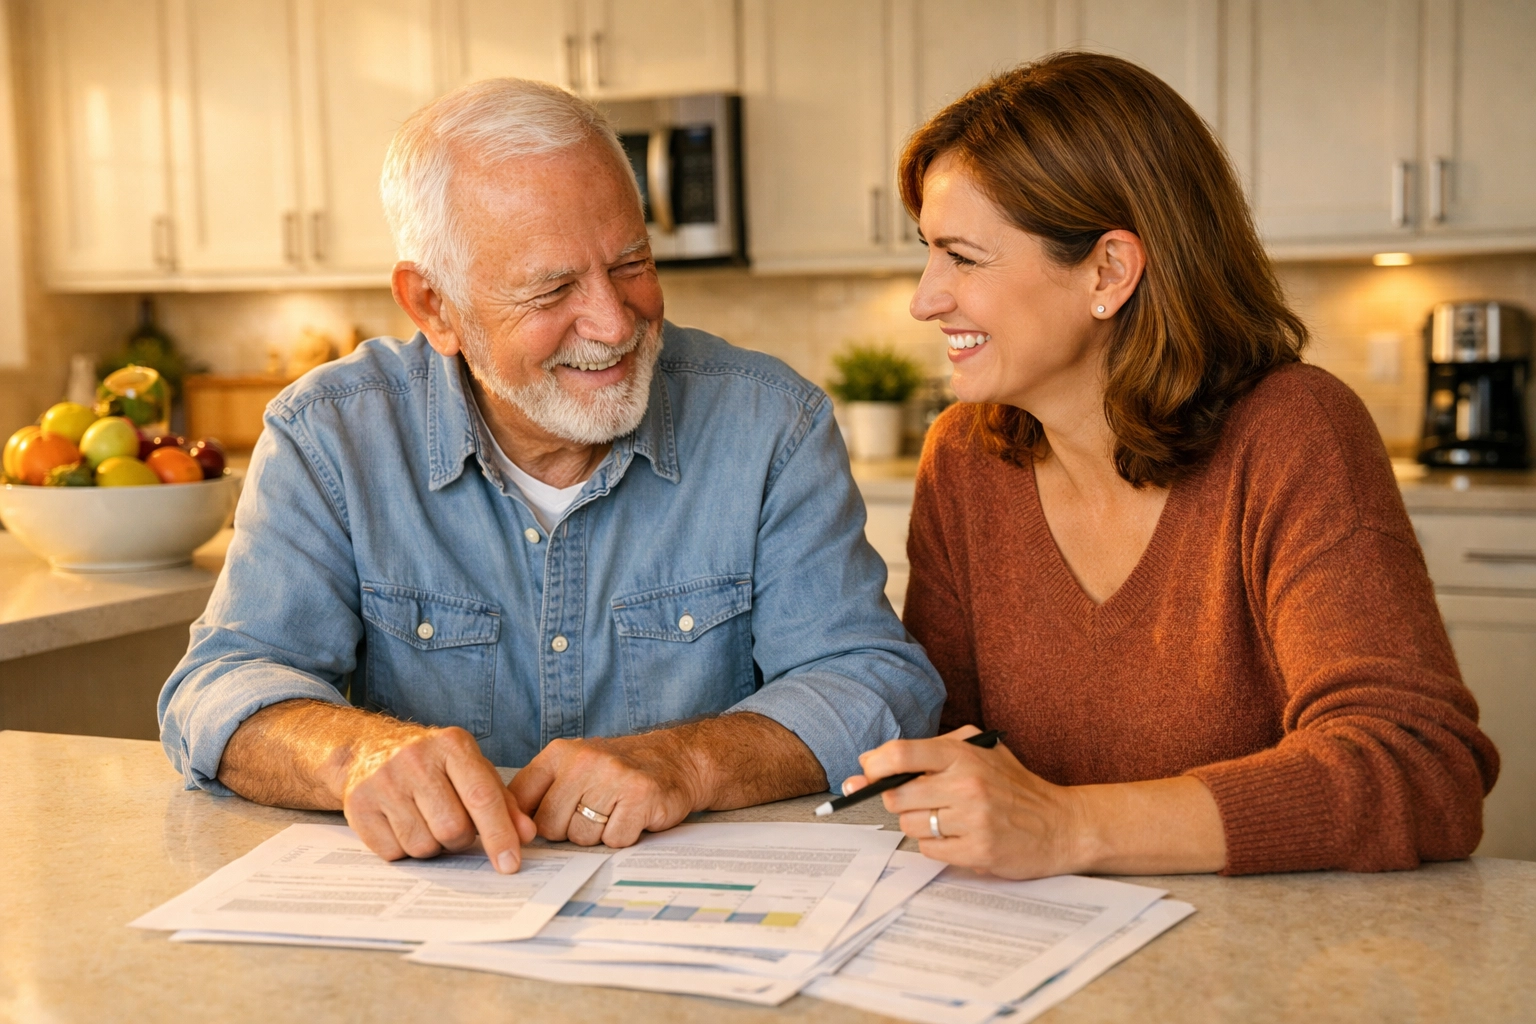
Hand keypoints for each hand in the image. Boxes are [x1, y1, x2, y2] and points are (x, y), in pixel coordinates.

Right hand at [337, 723, 536, 873]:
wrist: (369, 748)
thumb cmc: (433, 764)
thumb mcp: (472, 769)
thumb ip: (503, 801)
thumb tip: (526, 835)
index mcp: (452, 745)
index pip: (482, 797)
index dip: (500, 835)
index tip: (511, 864)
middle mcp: (415, 758)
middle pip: (453, 829)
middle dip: (461, 839)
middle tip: (454, 826)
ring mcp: (382, 781)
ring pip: (423, 845)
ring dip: (432, 846)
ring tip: (426, 820)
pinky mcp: (357, 805)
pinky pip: (393, 853)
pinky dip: (404, 850)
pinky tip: (402, 824)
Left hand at [510, 732, 703, 847]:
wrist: (678, 759)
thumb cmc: (620, 772)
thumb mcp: (576, 767)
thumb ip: (544, 791)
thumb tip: (509, 831)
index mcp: (560, 753)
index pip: (520, 800)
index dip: (530, 823)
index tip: (545, 826)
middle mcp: (584, 761)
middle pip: (550, 826)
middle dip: (569, 831)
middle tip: (593, 814)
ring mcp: (612, 777)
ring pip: (582, 837)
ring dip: (599, 836)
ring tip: (615, 813)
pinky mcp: (639, 796)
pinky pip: (614, 840)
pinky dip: (624, 837)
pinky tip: (633, 817)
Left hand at [847, 725, 1085, 878]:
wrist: (1062, 824)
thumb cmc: (1015, 787)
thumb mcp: (981, 752)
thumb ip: (931, 752)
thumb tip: (869, 763)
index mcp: (964, 755)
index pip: (901, 753)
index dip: (874, 765)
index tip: (867, 773)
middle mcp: (967, 784)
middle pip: (897, 796)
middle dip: (899, 801)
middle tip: (921, 801)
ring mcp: (973, 820)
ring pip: (910, 826)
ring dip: (919, 825)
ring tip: (947, 819)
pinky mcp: (978, 851)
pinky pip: (929, 850)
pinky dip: (937, 845)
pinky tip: (959, 837)